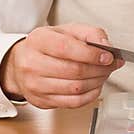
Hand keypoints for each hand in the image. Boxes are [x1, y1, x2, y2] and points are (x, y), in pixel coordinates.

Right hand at [0, 23, 124, 108]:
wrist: (22, 62)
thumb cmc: (48, 45)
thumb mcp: (67, 30)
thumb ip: (90, 33)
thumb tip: (107, 46)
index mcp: (38, 40)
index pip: (67, 48)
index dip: (91, 54)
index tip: (108, 56)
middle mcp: (32, 63)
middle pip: (74, 71)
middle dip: (99, 69)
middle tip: (111, 65)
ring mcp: (34, 85)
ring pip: (75, 88)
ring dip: (97, 82)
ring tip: (104, 74)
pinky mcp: (41, 101)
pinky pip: (73, 102)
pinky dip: (90, 95)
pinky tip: (95, 86)